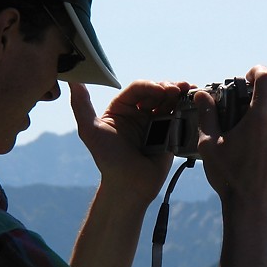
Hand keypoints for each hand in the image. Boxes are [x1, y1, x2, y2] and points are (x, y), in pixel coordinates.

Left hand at [69, 80, 190, 204]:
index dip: (150, 86)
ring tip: (189, 91)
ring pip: (170, 101)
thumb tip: (73, 81)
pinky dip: (187, 107)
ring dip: (180, 93)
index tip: (160, 90)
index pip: (138, 89)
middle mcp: (139, 113)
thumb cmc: (109, 160)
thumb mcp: (90, 131)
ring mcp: (156, 123)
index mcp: (122, 109)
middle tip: (177, 89)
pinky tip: (193, 102)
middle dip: (168, 87)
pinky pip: (180, 117)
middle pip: (157, 91)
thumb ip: (81, 106)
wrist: (130, 185)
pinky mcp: (170, 134)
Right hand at [196, 65, 266, 214]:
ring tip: (253, 144)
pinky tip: (262, 161)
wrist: (253, 210)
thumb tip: (202, 94)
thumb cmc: (229, 178)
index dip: (258, 71)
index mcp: (259, 119)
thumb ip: (207, 116)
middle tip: (250, 115)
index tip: (249, 77)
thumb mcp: (209, 146)